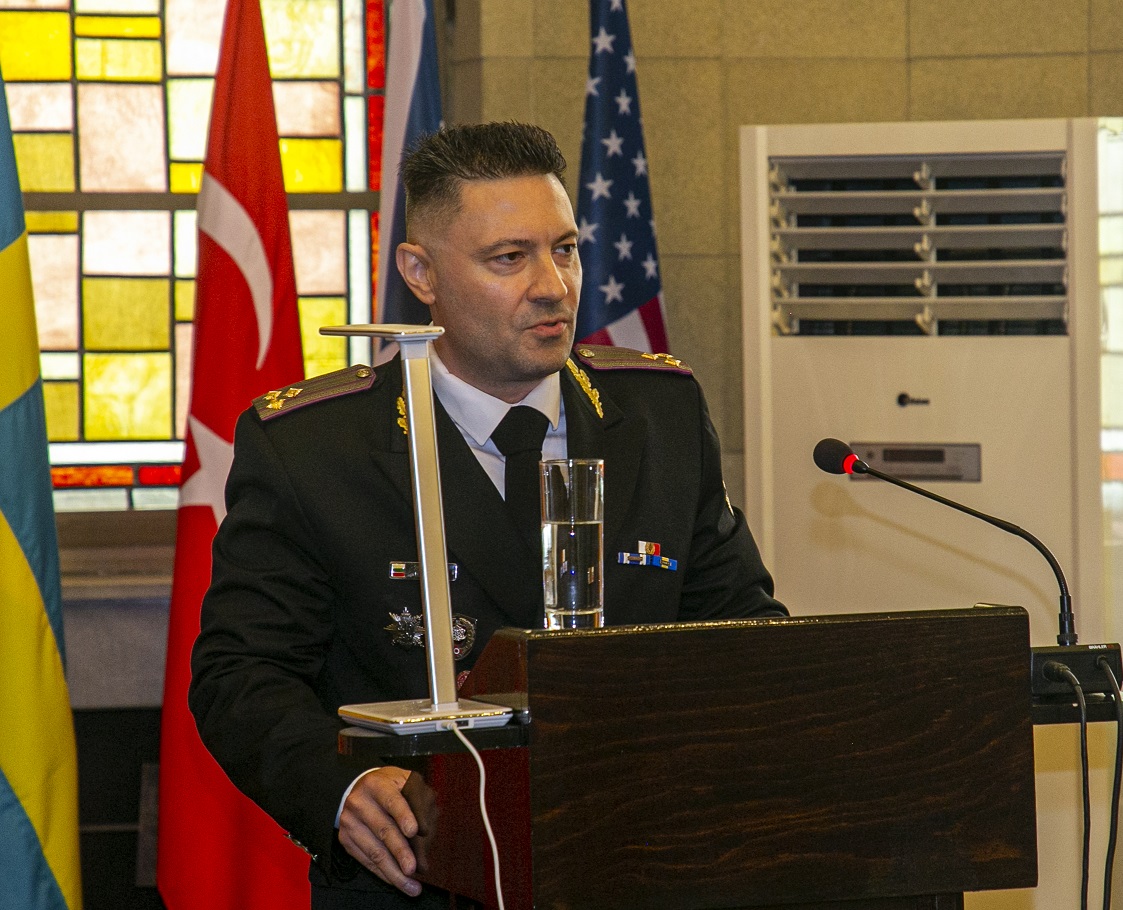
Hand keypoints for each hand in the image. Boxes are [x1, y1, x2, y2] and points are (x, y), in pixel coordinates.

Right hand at [338, 766, 421, 895]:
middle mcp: (359, 802)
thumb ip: (420, 805)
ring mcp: (349, 822)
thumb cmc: (393, 788)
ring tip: (411, 884)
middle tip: (413, 868)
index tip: (414, 832)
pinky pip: (366, 861)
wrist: (362, 789)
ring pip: (373, 851)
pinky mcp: (346, 840)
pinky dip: (383, 873)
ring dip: (393, 871)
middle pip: (382, 829)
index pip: (392, 800)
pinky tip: (397, 880)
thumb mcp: (408, 785)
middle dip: (400, 851)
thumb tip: (425, 836)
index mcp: (377, 784)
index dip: (404, 815)